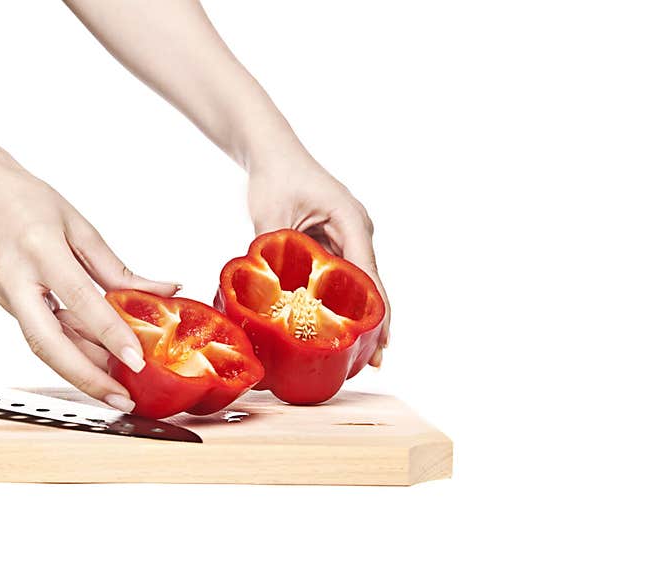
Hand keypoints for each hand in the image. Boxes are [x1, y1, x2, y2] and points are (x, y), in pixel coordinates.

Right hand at [0, 158, 179, 410]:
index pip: (82, 300)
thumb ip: (115, 267)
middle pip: (50, 344)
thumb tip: (159, 289)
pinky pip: (41, 334)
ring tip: (115, 390)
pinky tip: (95, 361)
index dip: (111, 333)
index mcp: (40, 251)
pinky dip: (69, 351)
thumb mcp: (76, 224)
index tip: (137, 358)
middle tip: (121, 399)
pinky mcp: (7, 305)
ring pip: (45, 346)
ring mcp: (7, 297)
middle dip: (87, 378)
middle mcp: (18, 281)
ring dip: (80, 372)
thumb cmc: (19, 198)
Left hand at [247, 150, 389, 365]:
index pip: (368, 273)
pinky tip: (339, 326)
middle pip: (372, 283)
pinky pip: (343, 275)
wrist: (271, 153)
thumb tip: (265, 295)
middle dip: (375, 321)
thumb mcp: (271, 216)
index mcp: (350, 221)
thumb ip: (273, 252)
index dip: (376, 310)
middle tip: (375, 361)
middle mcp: (357, 229)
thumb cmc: (274, 177)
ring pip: (359, 282)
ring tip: (362, 354)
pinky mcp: (336, 240)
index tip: (381, 341)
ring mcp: (349, 235)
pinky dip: (342, 300)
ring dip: (360, 314)